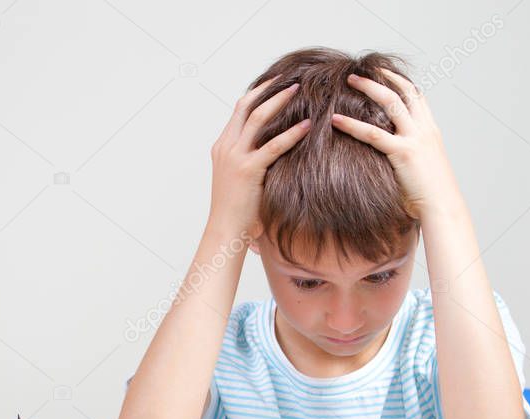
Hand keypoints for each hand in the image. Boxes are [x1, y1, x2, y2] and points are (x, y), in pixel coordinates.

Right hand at [208, 77, 310, 238]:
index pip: (239, 110)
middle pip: (246, 106)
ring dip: (279, 101)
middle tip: (290, 77)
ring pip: (257, 118)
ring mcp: (235, 157)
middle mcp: (226, 147)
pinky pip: (272, 146)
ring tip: (298, 89)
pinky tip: (307, 125)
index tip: (277, 82)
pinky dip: (291, 133)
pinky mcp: (248, 170)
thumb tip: (272, 146)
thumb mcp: (238, 177)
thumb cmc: (236, 209)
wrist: (225, 230)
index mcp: (222, 146)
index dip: (258, 92)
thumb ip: (249, 157)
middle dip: (269, 88)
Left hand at [331, 69, 460, 219]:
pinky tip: (336, 119)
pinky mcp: (403, 153)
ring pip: (391, 103)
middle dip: (382, 78)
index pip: (417, 97)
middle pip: (404, 92)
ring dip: (369, 88)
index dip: (400, 82)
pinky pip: (373, 134)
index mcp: (430, 131)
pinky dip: (352, 124)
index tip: (383, 73)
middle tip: (359, 73)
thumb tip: (389, 155)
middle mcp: (425, 129)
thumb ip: (408, 153)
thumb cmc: (429, 194)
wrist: (442, 207)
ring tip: (349, 80)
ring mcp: (415, 139)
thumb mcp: (422, 166)